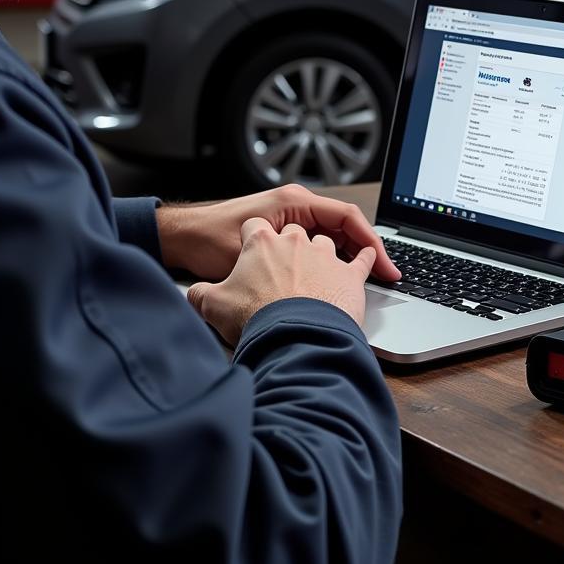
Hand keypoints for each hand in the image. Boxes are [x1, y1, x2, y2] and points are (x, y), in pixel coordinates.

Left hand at [156, 183, 399, 282]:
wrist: (183, 239)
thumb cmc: (208, 238)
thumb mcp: (245, 248)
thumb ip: (280, 258)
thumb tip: (314, 276)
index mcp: (293, 202)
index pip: (347, 217)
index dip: (371, 242)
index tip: (385, 266)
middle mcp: (296, 208)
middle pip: (346, 229)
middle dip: (369, 253)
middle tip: (389, 278)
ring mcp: (291, 222)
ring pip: (334, 240)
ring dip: (353, 259)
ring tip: (372, 283)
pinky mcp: (285, 237)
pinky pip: (319, 247)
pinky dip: (335, 262)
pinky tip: (343, 282)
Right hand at [186, 217, 376, 345]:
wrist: (292, 336)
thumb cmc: (255, 318)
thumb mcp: (212, 304)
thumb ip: (201, 294)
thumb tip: (194, 296)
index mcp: (261, 240)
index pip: (253, 228)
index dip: (251, 240)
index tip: (251, 255)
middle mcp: (296, 239)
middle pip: (293, 232)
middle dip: (289, 248)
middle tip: (284, 270)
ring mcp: (324, 255)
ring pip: (326, 243)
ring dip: (323, 254)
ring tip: (320, 273)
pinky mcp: (349, 274)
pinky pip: (362, 258)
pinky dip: (366, 258)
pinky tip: (368, 262)